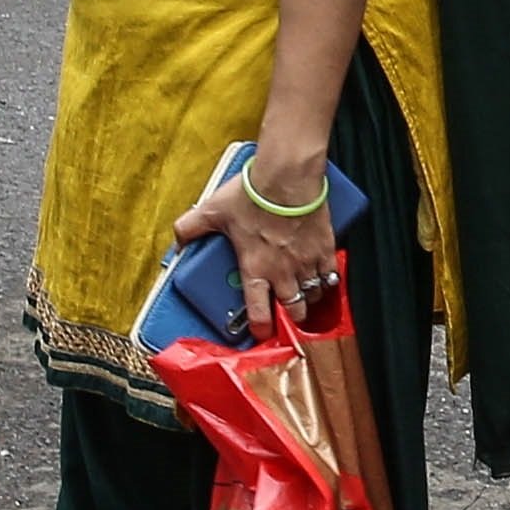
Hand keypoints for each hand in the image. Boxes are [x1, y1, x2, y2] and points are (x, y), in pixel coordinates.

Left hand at [180, 150, 338, 319]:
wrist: (287, 178)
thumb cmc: (253, 195)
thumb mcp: (213, 211)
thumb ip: (191, 227)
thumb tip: (178, 238)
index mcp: (255, 268)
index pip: (258, 311)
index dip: (260, 327)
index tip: (260, 332)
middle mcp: (283, 272)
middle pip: (294, 310)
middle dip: (291, 317)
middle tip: (287, 314)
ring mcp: (307, 262)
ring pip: (314, 295)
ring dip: (309, 298)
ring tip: (304, 294)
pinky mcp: (325, 248)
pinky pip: (331, 274)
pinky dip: (328, 279)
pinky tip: (324, 276)